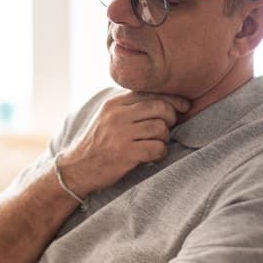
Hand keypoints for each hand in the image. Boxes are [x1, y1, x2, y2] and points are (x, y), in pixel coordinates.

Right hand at [58, 91, 189, 195]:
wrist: (77, 168)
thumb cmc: (98, 143)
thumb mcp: (107, 118)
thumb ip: (129, 107)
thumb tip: (164, 101)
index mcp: (114, 104)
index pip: (150, 93)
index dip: (172, 98)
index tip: (184, 106)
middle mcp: (117, 116)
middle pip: (159, 107)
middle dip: (171, 117)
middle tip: (168, 127)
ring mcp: (120, 135)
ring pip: (160, 128)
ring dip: (164, 137)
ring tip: (156, 143)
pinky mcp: (125, 154)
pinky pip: (157, 148)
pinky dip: (160, 152)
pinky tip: (153, 155)